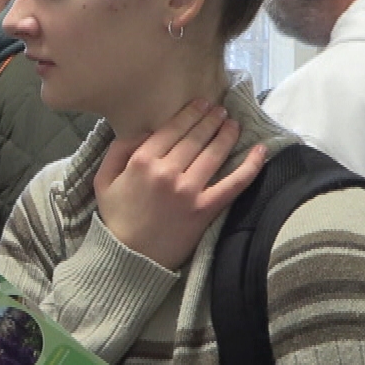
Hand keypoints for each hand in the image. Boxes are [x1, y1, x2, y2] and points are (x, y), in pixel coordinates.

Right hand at [94, 99, 265, 270]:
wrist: (129, 259)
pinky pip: (233, 184)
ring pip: (214, 153)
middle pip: (196, 138)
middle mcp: (167, 172)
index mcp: (142, 162)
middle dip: (211, 119)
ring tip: (233, 125)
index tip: (202, 104)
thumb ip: (119, 150)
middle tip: (221, 110)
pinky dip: (250, 166)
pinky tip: (261, 151)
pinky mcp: (205, 210)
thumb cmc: (116, 219)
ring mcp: (188, 191)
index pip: (172, 129)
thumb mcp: (104, 180)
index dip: (190, 113)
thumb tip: (143, 130)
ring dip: (227, 134)